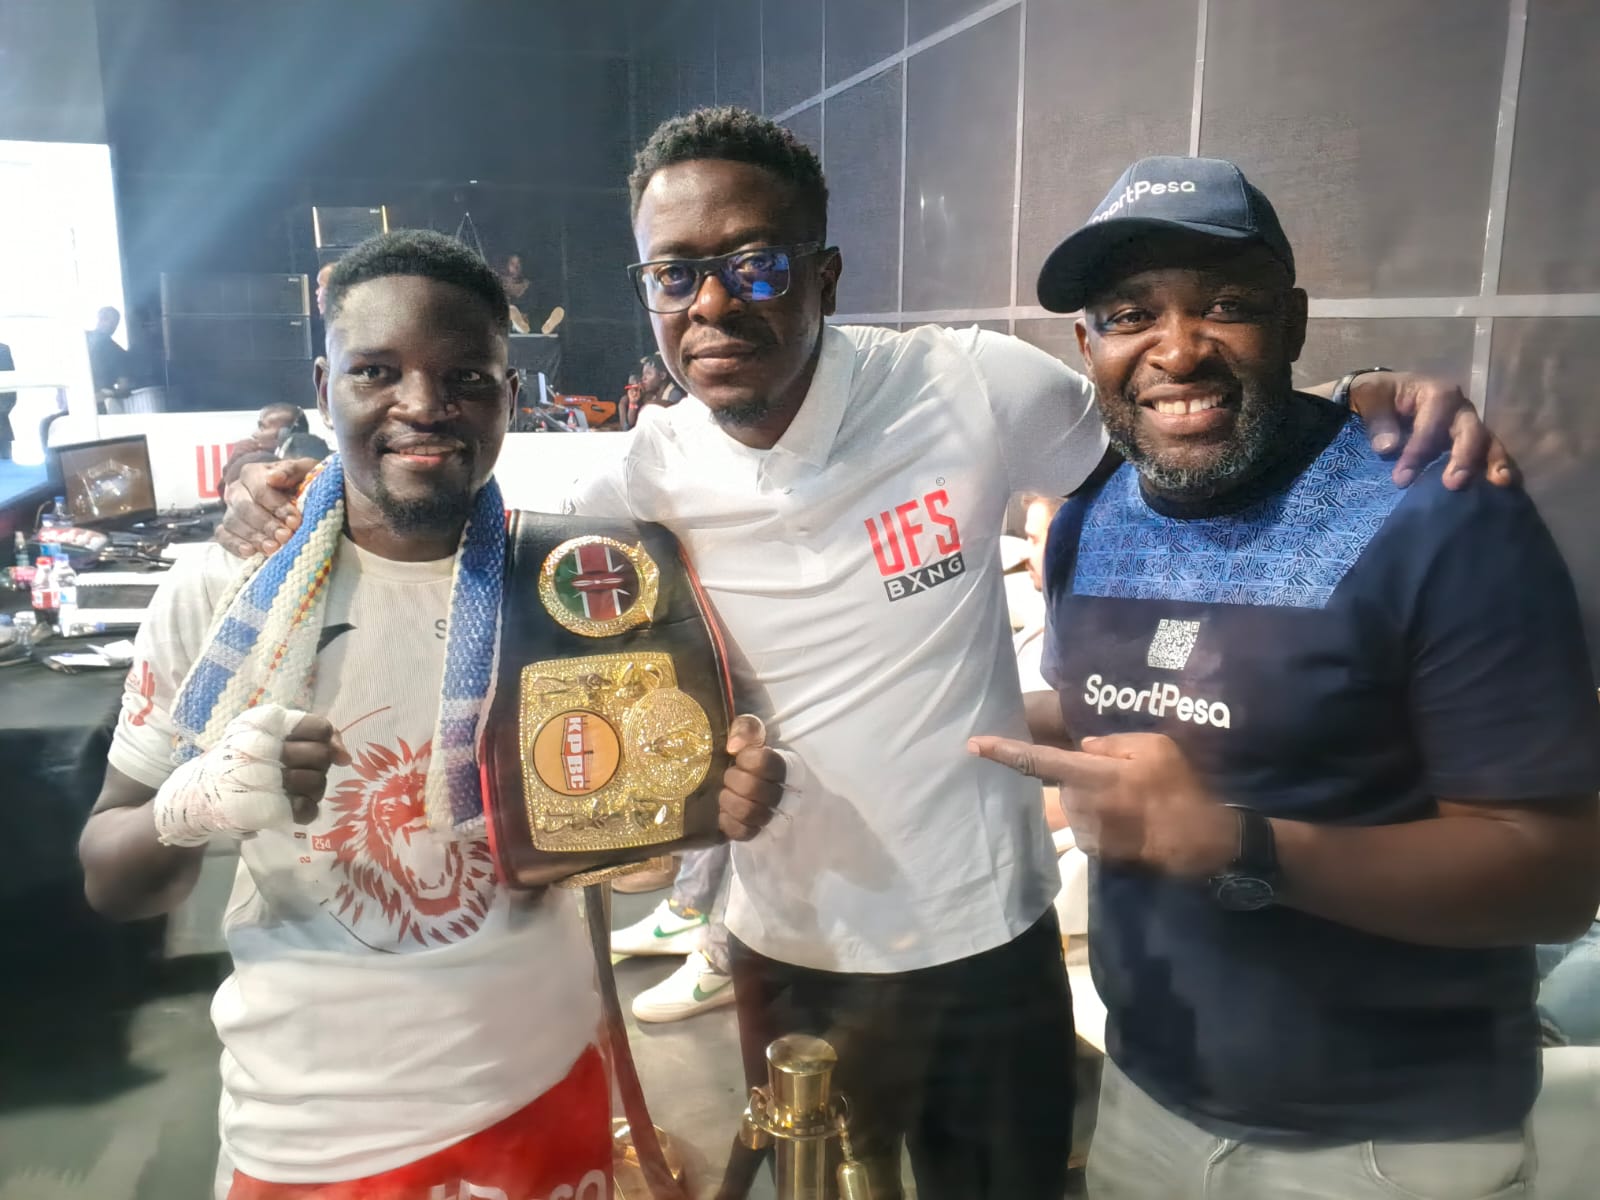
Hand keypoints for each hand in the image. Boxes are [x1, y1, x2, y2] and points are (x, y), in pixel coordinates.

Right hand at [153, 704, 350, 844]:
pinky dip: (304, 809)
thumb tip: (345, 756)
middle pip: (321, 756)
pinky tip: (289, 804)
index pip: (319, 727)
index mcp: (268, 724)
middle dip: (318, 765)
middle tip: (299, 768)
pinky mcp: (265, 810)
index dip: (325, 739)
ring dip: (312, 788)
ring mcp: (264, 781)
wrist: (201, 792)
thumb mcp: (269, 732)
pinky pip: (308, 810)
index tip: (319, 746)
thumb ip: (312, 733)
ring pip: (318, 784)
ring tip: (293, 787)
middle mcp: (265, 750)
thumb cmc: (242, 757)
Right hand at [217, 458, 314, 557]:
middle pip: (245, 507)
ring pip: (234, 522)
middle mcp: (237, 490)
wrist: (293, 494)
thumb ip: (291, 471)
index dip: (277, 506)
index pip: (260, 489)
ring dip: (254, 537)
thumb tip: (273, 478)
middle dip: (267, 524)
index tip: (294, 521)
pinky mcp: (227, 528)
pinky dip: (234, 545)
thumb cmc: (300, 482)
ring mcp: (230, 510)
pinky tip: (250, 553)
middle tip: (285, 536)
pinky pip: (223, 536)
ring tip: (273, 548)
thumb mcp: (304, 471)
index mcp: (253, 473)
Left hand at [717, 714, 785, 840]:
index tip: (738, 756)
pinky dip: (728, 821)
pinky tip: (725, 812)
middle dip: (733, 780)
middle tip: (728, 775)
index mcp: (786, 765)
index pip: (767, 762)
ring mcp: (773, 817)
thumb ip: (746, 728)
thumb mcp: (749, 732)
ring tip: (725, 794)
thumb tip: (734, 747)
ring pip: (750, 813)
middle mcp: (785, 793)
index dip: (747, 759)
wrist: (739, 777)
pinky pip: (743, 833)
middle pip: (754, 789)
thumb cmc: (746, 755)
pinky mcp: (758, 835)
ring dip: (729, 801)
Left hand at [968, 731, 1235, 878]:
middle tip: (1120, 780)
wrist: (1198, 840)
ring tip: (1130, 803)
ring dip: (1090, 801)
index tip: (974, 745)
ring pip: (1073, 807)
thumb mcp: (1155, 747)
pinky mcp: (1094, 850)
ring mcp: (1085, 831)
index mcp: (1092, 774)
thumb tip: (1085, 748)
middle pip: (1061, 785)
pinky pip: (1085, 827)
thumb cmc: (1180, 786)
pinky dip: (1099, 820)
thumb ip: (1113, 744)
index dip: (1003, 752)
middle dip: (1079, 779)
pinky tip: (1127, 821)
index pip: (1036, 762)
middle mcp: (1081, 804)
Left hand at [1347, 372, 1519, 490]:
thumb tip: (1388, 446)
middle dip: (1463, 457)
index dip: (1420, 448)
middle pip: (1469, 429)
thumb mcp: (1371, 397)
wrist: (1387, 396)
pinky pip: (1487, 453)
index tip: (1402, 478)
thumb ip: (1378, 419)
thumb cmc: (1380, 395)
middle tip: (1452, 484)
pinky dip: (1494, 467)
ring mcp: (1468, 424)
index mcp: (1436, 392)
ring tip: (1499, 482)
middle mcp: (1459, 407)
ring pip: (1486, 441)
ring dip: (1493, 462)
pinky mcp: (1470, 441)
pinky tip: (1501, 485)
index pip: (1433, 421)